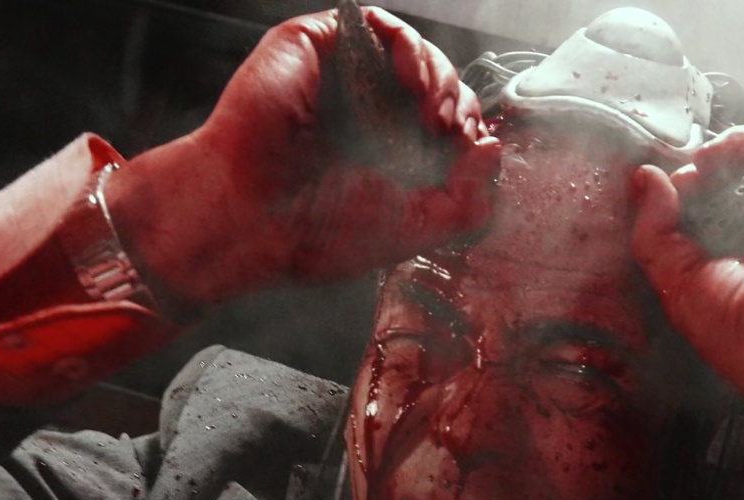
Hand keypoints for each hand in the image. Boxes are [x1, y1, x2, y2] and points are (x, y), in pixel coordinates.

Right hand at [108, 8, 500, 307]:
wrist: (249, 222)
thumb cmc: (316, 232)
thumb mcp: (415, 229)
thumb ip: (468, 203)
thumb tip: (493, 151)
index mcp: (386, 151)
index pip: (447, 120)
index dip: (470, 129)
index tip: (472, 155)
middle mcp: (365, 110)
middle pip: (437, 82)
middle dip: (459, 103)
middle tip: (453, 134)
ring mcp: (339, 76)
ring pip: (412, 50)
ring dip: (440, 76)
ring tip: (437, 113)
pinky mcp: (312, 46)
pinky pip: (372, 22)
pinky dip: (407, 46)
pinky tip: (414, 83)